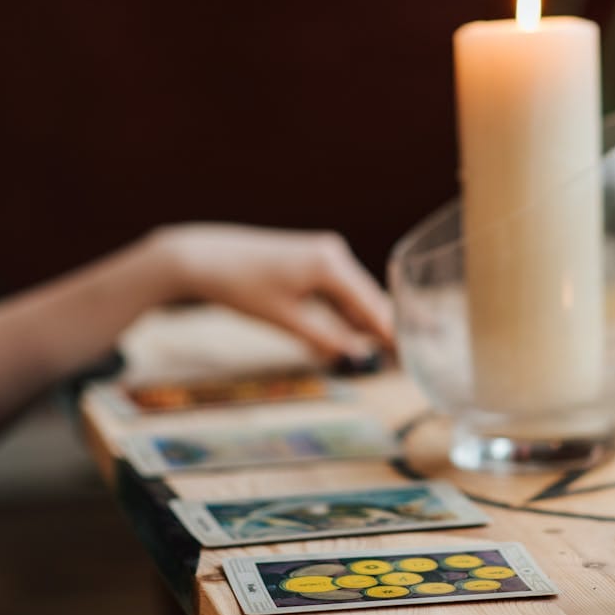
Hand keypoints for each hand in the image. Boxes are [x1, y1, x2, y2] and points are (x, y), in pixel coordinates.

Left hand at [152, 223, 394, 359]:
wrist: (204, 258)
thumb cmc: (241, 286)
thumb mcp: (286, 319)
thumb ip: (325, 338)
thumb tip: (357, 357)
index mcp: (331, 264)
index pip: (372, 306)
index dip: (392, 334)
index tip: (410, 356)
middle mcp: (334, 254)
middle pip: (368, 299)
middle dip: (382, 331)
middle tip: (403, 360)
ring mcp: (324, 254)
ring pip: (352, 297)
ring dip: (359, 326)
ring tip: (377, 356)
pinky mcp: (311, 260)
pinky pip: (336, 291)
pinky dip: (340, 314)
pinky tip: (345, 338)